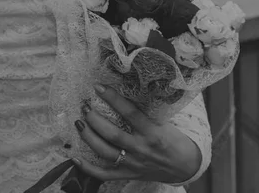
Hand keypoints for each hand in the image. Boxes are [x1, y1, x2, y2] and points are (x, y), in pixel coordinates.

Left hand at [72, 84, 201, 183]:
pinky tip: (74, 157)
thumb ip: (145, 111)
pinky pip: (104, 174)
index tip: (98, 87)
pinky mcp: (128, 174)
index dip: (113, 99)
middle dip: (94, 119)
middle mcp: (142, 149)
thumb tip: (123, 88)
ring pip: (105, 152)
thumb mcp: (164, 122)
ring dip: (88, 137)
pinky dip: (88, 168)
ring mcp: (133, 164)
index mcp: (153, 133)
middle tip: (84, 106)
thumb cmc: (174, 139)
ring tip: (79, 123)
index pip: (130, 113)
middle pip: (113, 135)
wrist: (186, 167)